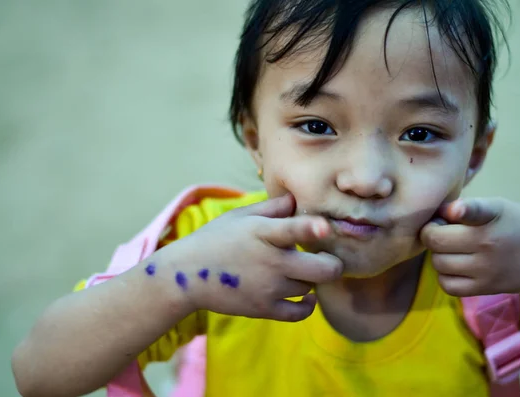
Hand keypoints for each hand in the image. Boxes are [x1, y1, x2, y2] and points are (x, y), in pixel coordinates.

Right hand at [161, 193, 343, 321]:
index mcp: (263, 233)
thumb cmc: (216, 239)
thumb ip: (272, 207)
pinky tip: (304, 294)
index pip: (292, 230)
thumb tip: (297, 200)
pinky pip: (301, 312)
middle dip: (332, 262)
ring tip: (296, 270)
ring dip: (310, 279)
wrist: (187, 275)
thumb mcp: (240, 216)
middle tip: (325, 257)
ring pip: (311, 286)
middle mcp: (271, 261)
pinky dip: (307, 304)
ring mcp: (269, 288)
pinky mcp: (264, 309)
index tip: (324, 227)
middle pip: (322, 269)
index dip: (311, 229)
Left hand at [420, 197, 519, 295]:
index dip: (458, 210)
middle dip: (431, 233)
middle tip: (441, 230)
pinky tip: (453, 266)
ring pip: (438, 264)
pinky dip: (444, 275)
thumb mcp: (501, 207)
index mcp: (492, 218)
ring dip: (437, 254)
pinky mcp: (485, 289)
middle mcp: (488, 245)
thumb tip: (438, 213)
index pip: (474, 211)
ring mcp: (485, 270)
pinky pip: (448, 286)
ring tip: (449, 248)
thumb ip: (469, 208)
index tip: (453, 211)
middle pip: (436, 241)